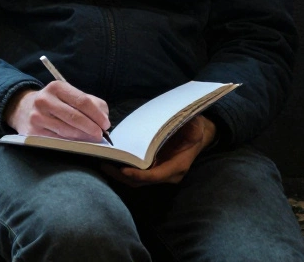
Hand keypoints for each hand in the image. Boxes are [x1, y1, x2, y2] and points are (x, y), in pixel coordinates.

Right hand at [4, 81, 110, 142]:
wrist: (23, 109)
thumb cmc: (55, 103)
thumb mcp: (70, 95)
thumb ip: (91, 103)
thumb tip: (104, 119)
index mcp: (56, 87)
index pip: (82, 101)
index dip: (97, 115)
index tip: (106, 124)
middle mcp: (44, 100)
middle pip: (75, 117)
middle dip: (92, 128)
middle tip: (100, 134)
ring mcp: (37, 117)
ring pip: (67, 131)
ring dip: (83, 137)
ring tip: (92, 139)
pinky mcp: (33, 132)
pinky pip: (58, 141)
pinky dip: (71, 144)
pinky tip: (77, 143)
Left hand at [101, 115, 216, 186]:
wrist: (199, 136)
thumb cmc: (194, 129)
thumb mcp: (193, 125)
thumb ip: (185, 125)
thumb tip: (172, 121)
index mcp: (178, 165)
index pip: (155, 175)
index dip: (139, 175)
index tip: (123, 170)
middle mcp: (168, 173)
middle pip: (141, 182)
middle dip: (122, 176)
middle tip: (104, 165)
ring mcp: (160, 173)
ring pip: (137, 181)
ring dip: (119, 175)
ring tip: (104, 163)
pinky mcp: (154, 169)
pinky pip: (137, 175)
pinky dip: (123, 171)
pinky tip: (111, 161)